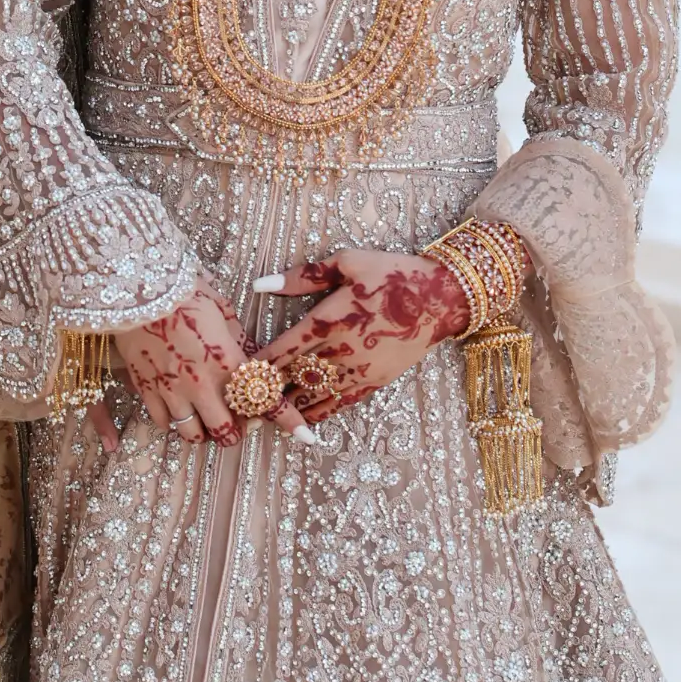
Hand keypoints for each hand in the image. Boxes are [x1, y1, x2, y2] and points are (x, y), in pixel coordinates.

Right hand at [114, 280, 310, 447]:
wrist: (138, 287)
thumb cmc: (185, 291)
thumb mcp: (223, 310)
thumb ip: (239, 342)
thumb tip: (252, 359)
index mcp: (227, 361)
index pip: (264, 398)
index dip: (287, 420)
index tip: (305, 435)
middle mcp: (201, 384)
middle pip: (227, 432)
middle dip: (239, 430)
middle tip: (240, 417)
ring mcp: (171, 390)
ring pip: (193, 435)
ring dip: (206, 431)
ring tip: (208, 417)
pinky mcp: (146, 390)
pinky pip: (163, 423)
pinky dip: (174, 421)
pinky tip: (179, 407)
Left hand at [253, 250, 470, 422]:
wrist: (441, 298)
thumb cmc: (392, 273)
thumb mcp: (347, 262)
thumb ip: (302, 276)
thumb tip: (260, 284)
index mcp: (331, 319)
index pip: (284, 351)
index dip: (260, 366)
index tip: (239, 374)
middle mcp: (342, 350)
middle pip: (294, 379)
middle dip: (267, 392)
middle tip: (242, 403)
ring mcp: (360, 371)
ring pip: (314, 397)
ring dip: (288, 407)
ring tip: (263, 416)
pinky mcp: (376, 382)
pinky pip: (340, 404)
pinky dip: (318, 413)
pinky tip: (301, 419)